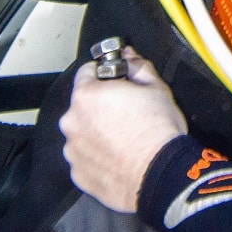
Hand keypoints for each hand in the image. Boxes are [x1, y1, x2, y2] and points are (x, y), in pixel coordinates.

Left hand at [61, 45, 187, 212]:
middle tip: (129, 114)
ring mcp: (73, 150)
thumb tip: (129, 57)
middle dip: (102, 106)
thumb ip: (138, 66)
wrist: (160, 174)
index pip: (87, 72)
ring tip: (126, 140)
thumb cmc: (158, 131)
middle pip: (83, 105)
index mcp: (87, 95)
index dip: (107, 75)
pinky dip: (98, 156)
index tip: (120, 84)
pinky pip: (86, 158)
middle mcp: (72, 122)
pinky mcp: (78, 173)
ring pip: (83, 133)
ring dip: (98, 133)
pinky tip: (120, 157)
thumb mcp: (156, 88)